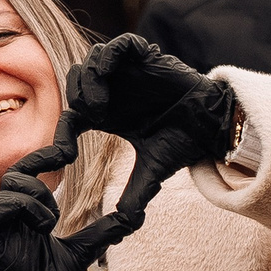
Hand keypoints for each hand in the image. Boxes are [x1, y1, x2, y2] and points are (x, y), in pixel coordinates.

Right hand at [0, 165, 136, 270]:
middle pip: (14, 174)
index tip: (66, 154)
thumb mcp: (84, 250)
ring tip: (50, 225)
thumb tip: (134, 217)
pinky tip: (40, 229)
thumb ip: (104, 231)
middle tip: (57, 209)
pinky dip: (21, 211)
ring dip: (35, 201)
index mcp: (23, 214)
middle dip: (40, 181)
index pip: (26, 172)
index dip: (43, 158)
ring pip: (7, 190)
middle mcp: (5, 217)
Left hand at [62, 34, 237, 235]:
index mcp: (109, 115)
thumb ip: (135, 194)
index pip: (72, 118)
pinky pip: (118, 46)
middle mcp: (115, 91)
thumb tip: (124, 223)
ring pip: (92, 62)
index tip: (64, 158)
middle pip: (76, 82)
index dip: (61, 136)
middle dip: (76, 99)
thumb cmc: (182, 143)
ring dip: (89, 81)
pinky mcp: (146, 57)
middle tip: (91, 119)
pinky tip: (110, 79)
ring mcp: (129, 73)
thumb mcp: (151, 172)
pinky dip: (109, 58)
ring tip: (100, 106)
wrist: (210, 126)